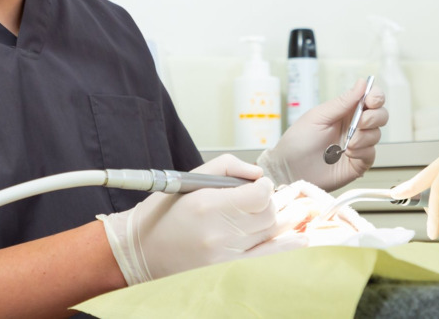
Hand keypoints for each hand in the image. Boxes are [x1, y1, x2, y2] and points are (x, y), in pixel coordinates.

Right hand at [97, 154, 306, 284]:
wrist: (140, 251)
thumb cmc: (162, 214)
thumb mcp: (189, 179)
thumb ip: (228, 167)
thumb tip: (258, 174)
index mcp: (207, 205)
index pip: (259, 196)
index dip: (265, 187)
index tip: (259, 185)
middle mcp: (217, 233)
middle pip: (268, 215)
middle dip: (269, 203)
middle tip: (257, 200)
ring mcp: (222, 257)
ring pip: (270, 235)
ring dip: (275, 221)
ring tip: (275, 213)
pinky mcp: (225, 271)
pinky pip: (267, 259)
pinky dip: (284, 247)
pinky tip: (299, 237)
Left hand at [257, 78, 387, 191]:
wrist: (290, 170)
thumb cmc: (298, 141)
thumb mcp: (318, 117)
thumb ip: (342, 102)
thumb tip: (362, 83)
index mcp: (344, 111)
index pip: (370, 98)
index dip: (376, 96)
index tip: (371, 100)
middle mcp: (354, 126)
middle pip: (380, 115)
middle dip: (374, 117)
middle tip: (361, 122)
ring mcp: (358, 144)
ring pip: (377, 134)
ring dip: (364, 137)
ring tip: (347, 143)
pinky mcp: (358, 162)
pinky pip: (371, 153)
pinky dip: (362, 152)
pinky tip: (348, 154)